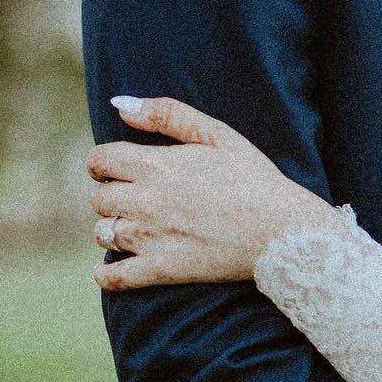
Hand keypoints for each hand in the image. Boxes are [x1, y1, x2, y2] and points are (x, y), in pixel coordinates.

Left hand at [87, 95, 344, 289]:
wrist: (282, 230)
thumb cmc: (255, 178)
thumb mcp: (217, 134)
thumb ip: (167, 114)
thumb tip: (120, 104)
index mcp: (156, 164)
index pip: (101, 159)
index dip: (103, 162)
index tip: (114, 168)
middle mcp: (146, 200)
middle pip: (99, 198)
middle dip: (111, 194)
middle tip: (132, 198)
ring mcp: (151, 238)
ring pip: (103, 233)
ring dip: (112, 229)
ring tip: (135, 227)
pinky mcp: (161, 270)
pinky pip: (114, 277)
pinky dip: (106, 274)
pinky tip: (110, 268)